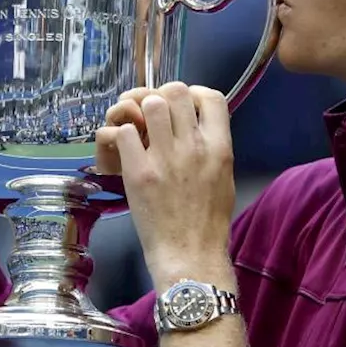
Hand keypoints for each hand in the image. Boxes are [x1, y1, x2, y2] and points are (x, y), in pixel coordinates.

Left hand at [99, 82, 235, 287]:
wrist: (190, 255)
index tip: (185, 108)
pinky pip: (125, 131)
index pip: (211, 97)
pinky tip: (124, 150)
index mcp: (220, 148)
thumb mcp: (225, 178)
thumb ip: (214, 148)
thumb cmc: (209, 222)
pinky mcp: (138, 171)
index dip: (194, 94)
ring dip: (141, 113)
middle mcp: (194, 146)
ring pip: (149, 104)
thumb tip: (198, 127)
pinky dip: (121, 136)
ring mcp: (165, 157)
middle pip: (176, 91)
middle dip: (163, 98)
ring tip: (139, 131)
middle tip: (155, 117)